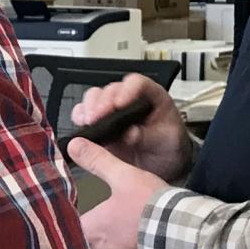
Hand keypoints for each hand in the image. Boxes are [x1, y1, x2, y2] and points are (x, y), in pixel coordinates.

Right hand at [67, 74, 192, 183]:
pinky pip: (86, 113)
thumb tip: (130, 133)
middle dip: (103, 102)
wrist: (163, 165)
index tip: (120, 104)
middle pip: (112, 89)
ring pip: (96, 97)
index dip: (127, 91)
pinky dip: (80, 116)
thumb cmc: (169, 146)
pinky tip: (80, 123)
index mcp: (151, 96)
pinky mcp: (100, 124)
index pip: (137, 84)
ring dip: (89, 107)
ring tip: (89, 121)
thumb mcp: (167, 141)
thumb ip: (150, 136)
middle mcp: (130, 99)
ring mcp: (113, 110)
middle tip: (98, 117)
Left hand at [67, 137, 168, 248]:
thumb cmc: (150, 207)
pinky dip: (130, 243)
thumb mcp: (123, 176)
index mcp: (91, 228)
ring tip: (123, 218)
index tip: (75, 202)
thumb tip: (74, 146)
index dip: (72, 210)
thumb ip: (98, 161)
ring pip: (107, 245)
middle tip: (101, 209)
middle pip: (87, 235)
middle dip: (94, 222)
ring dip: (113, 234)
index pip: (70, 221)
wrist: (183, 235)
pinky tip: (139, 231)